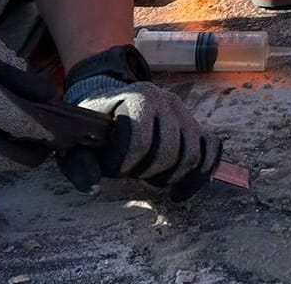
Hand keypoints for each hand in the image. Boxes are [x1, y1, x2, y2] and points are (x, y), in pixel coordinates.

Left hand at [62, 47, 222, 199]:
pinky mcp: (196, 126)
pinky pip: (212, 149)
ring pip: (192, 155)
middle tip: (132, 171)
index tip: (111, 166)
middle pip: (169, 152)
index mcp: (137, 98)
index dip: (123, 164)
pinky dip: (201, 174)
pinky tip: (180, 193)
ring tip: (150, 176)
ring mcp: (185, 113)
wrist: (110, 100)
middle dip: (148, 172)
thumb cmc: (94, 126)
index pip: (139, 142)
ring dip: (170, 176)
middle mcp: (166, 101)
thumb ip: (80, 164)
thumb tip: (94, 187)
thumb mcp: (78, 142)